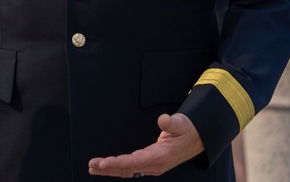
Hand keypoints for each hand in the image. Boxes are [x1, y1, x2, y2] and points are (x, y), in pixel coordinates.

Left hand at [88, 113, 204, 176]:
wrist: (197, 139)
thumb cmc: (187, 131)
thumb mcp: (182, 123)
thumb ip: (172, 122)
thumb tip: (163, 120)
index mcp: (160, 156)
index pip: (134, 162)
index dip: (117, 163)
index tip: (103, 163)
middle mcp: (154, 164)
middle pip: (128, 168)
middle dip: (109, 168)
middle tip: (92, 165)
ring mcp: (152, 166)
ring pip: (128, 170)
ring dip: (110, 170)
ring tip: (93, 167)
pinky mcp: (150, 164)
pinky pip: (131, 168)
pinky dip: (118, 168)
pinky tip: (107, 168)